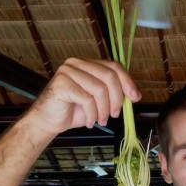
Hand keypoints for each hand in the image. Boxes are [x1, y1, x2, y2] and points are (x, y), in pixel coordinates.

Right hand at [23, 58, 140, 136]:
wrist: (49, 121)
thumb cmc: (74, 110)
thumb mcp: (99, 100)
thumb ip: (114, 93)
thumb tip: (135, 95)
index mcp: (87, 64)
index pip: (114, 67)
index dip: (127, 82)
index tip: (135, 97)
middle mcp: (77, 63)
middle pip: (109, 76)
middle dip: (117, 99)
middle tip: (115, 114)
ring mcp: (68, 72)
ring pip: (99, 89)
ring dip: (103, 110)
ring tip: (100, 120)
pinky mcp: (62, 84)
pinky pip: (87, 99)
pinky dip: (92, 114)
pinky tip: (89, 121)